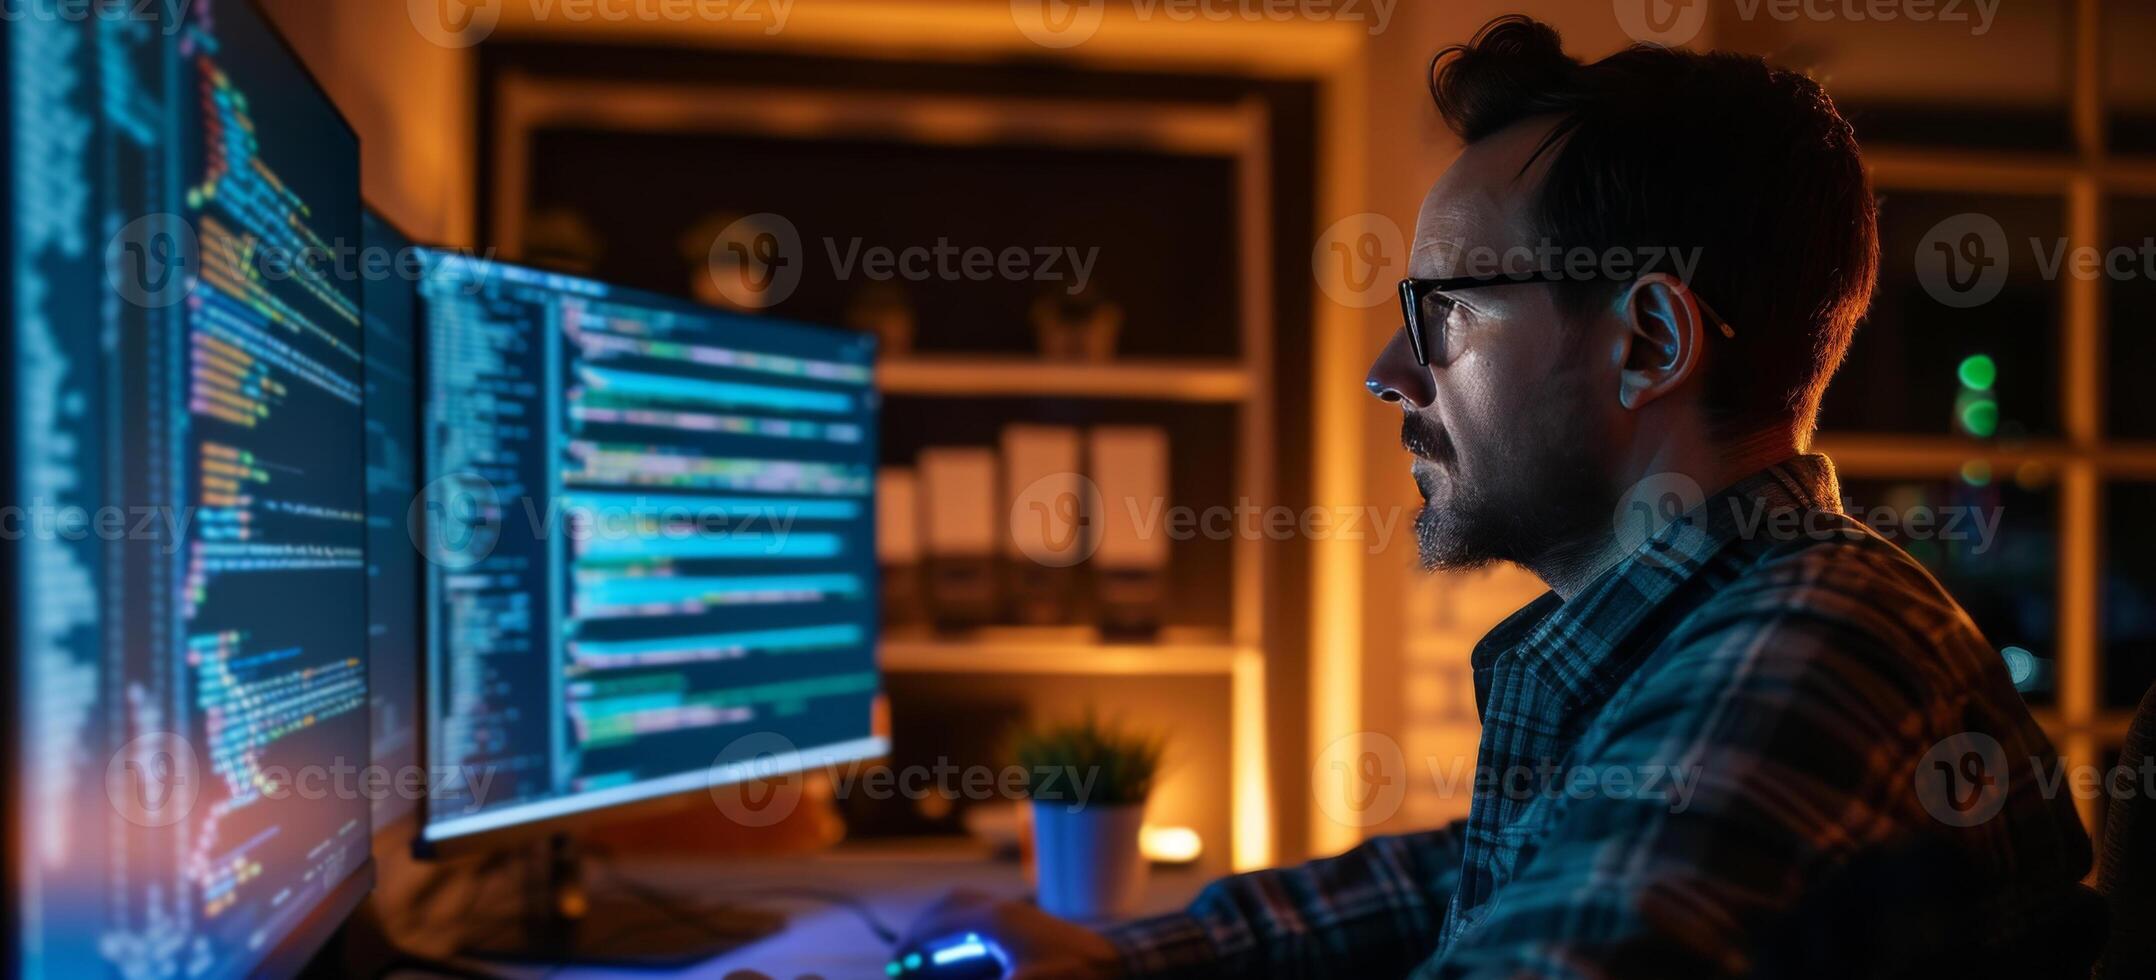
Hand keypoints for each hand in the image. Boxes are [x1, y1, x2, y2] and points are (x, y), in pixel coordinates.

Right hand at [903, 889, 1123, 979]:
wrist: (1121, 969)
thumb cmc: (1074, 978)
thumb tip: (934, 975)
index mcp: (995, 920)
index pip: (938, 924)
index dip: (911, 946)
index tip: (896, 969)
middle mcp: (1005, 909)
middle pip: (951, 904)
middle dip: (924, 928)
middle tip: (907, 959)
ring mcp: (1021, 914)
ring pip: (970, 906)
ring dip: (945, 926)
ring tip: (929, 955)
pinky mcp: (1032, 926)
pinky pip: (987, 917)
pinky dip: (966, 931)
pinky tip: (965, 955)